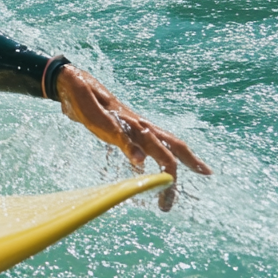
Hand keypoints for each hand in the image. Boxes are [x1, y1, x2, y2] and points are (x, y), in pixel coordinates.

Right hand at [56, 64, 211, 210]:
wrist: (70, 81)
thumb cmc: (91, 105)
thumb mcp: (110, 128)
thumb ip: (125, 142)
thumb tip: (139, 160)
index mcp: (141, 128)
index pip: (172, 143)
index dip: (191, 157)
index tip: (207, 172)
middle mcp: (138, 125)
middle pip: (170, 146)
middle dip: (182, 168)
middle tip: (180, 195)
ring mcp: (123, 122)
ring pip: (152, 142)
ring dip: (162, 164)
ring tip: (169, 185)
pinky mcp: (105, 120)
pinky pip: (121, 134)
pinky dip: (130, 147)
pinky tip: (137, 160)